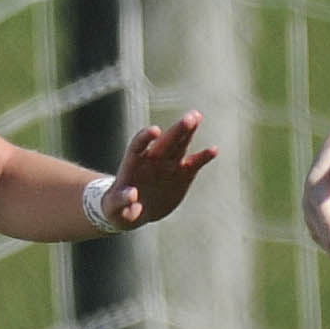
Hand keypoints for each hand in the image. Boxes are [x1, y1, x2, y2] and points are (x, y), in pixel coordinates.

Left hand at [98, 110, 213, 228]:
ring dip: (189, 131)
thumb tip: (131, 194)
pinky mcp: (182, 174)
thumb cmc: (119, 207)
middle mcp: (152, 158)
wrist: (134, 211)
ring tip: (197, 117)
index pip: (139, 144)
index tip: (156, 131)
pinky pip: (194, 163)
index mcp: (133, 162)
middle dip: (177, 129)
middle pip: (165, 140)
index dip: (146, 137)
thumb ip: (120, 201)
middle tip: (190, 117)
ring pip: (180, 145)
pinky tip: (214, 150)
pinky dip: (203, 157)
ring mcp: (168, 164)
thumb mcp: (115, 207)